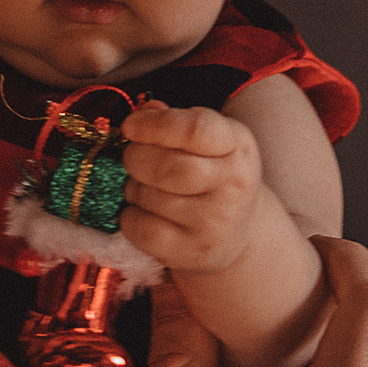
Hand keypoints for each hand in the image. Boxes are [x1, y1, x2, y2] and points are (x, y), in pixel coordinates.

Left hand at [119, 102, 262, 274]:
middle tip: (132, 158)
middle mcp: (234, 184)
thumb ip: (173, 122)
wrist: (234, 232)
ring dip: (133, 188)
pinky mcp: (193, 252)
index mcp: (238, 145)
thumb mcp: (206, 142)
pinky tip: (143, 212)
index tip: (131, 127)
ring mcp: (215, 223)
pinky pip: (140, 228)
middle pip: (168, 168)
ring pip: (150, 197)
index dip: (155, 125)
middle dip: (136, 159)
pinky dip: (129, 216)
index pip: (195, 129)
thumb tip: (141, 114)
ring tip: (144, 187)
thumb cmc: (211, 175)